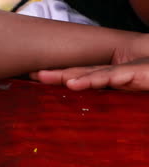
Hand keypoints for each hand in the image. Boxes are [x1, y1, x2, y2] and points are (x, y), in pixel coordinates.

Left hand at [30, 58, 148, 91]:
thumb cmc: (148, 76)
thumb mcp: (128, 87)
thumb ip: (111, 90)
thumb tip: (90, 96)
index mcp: (107, 76)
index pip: (78, 75)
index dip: (56, 75)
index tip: (34, 76)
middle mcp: (110, 71)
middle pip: (77, 71)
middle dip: (52, 72)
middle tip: (29, 72)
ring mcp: (120, 70)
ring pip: (88, 72)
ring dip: (64, 74)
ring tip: (42, 77)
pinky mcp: (133, 73)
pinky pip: (109, 77)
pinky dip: (92, 79)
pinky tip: (74, 83)